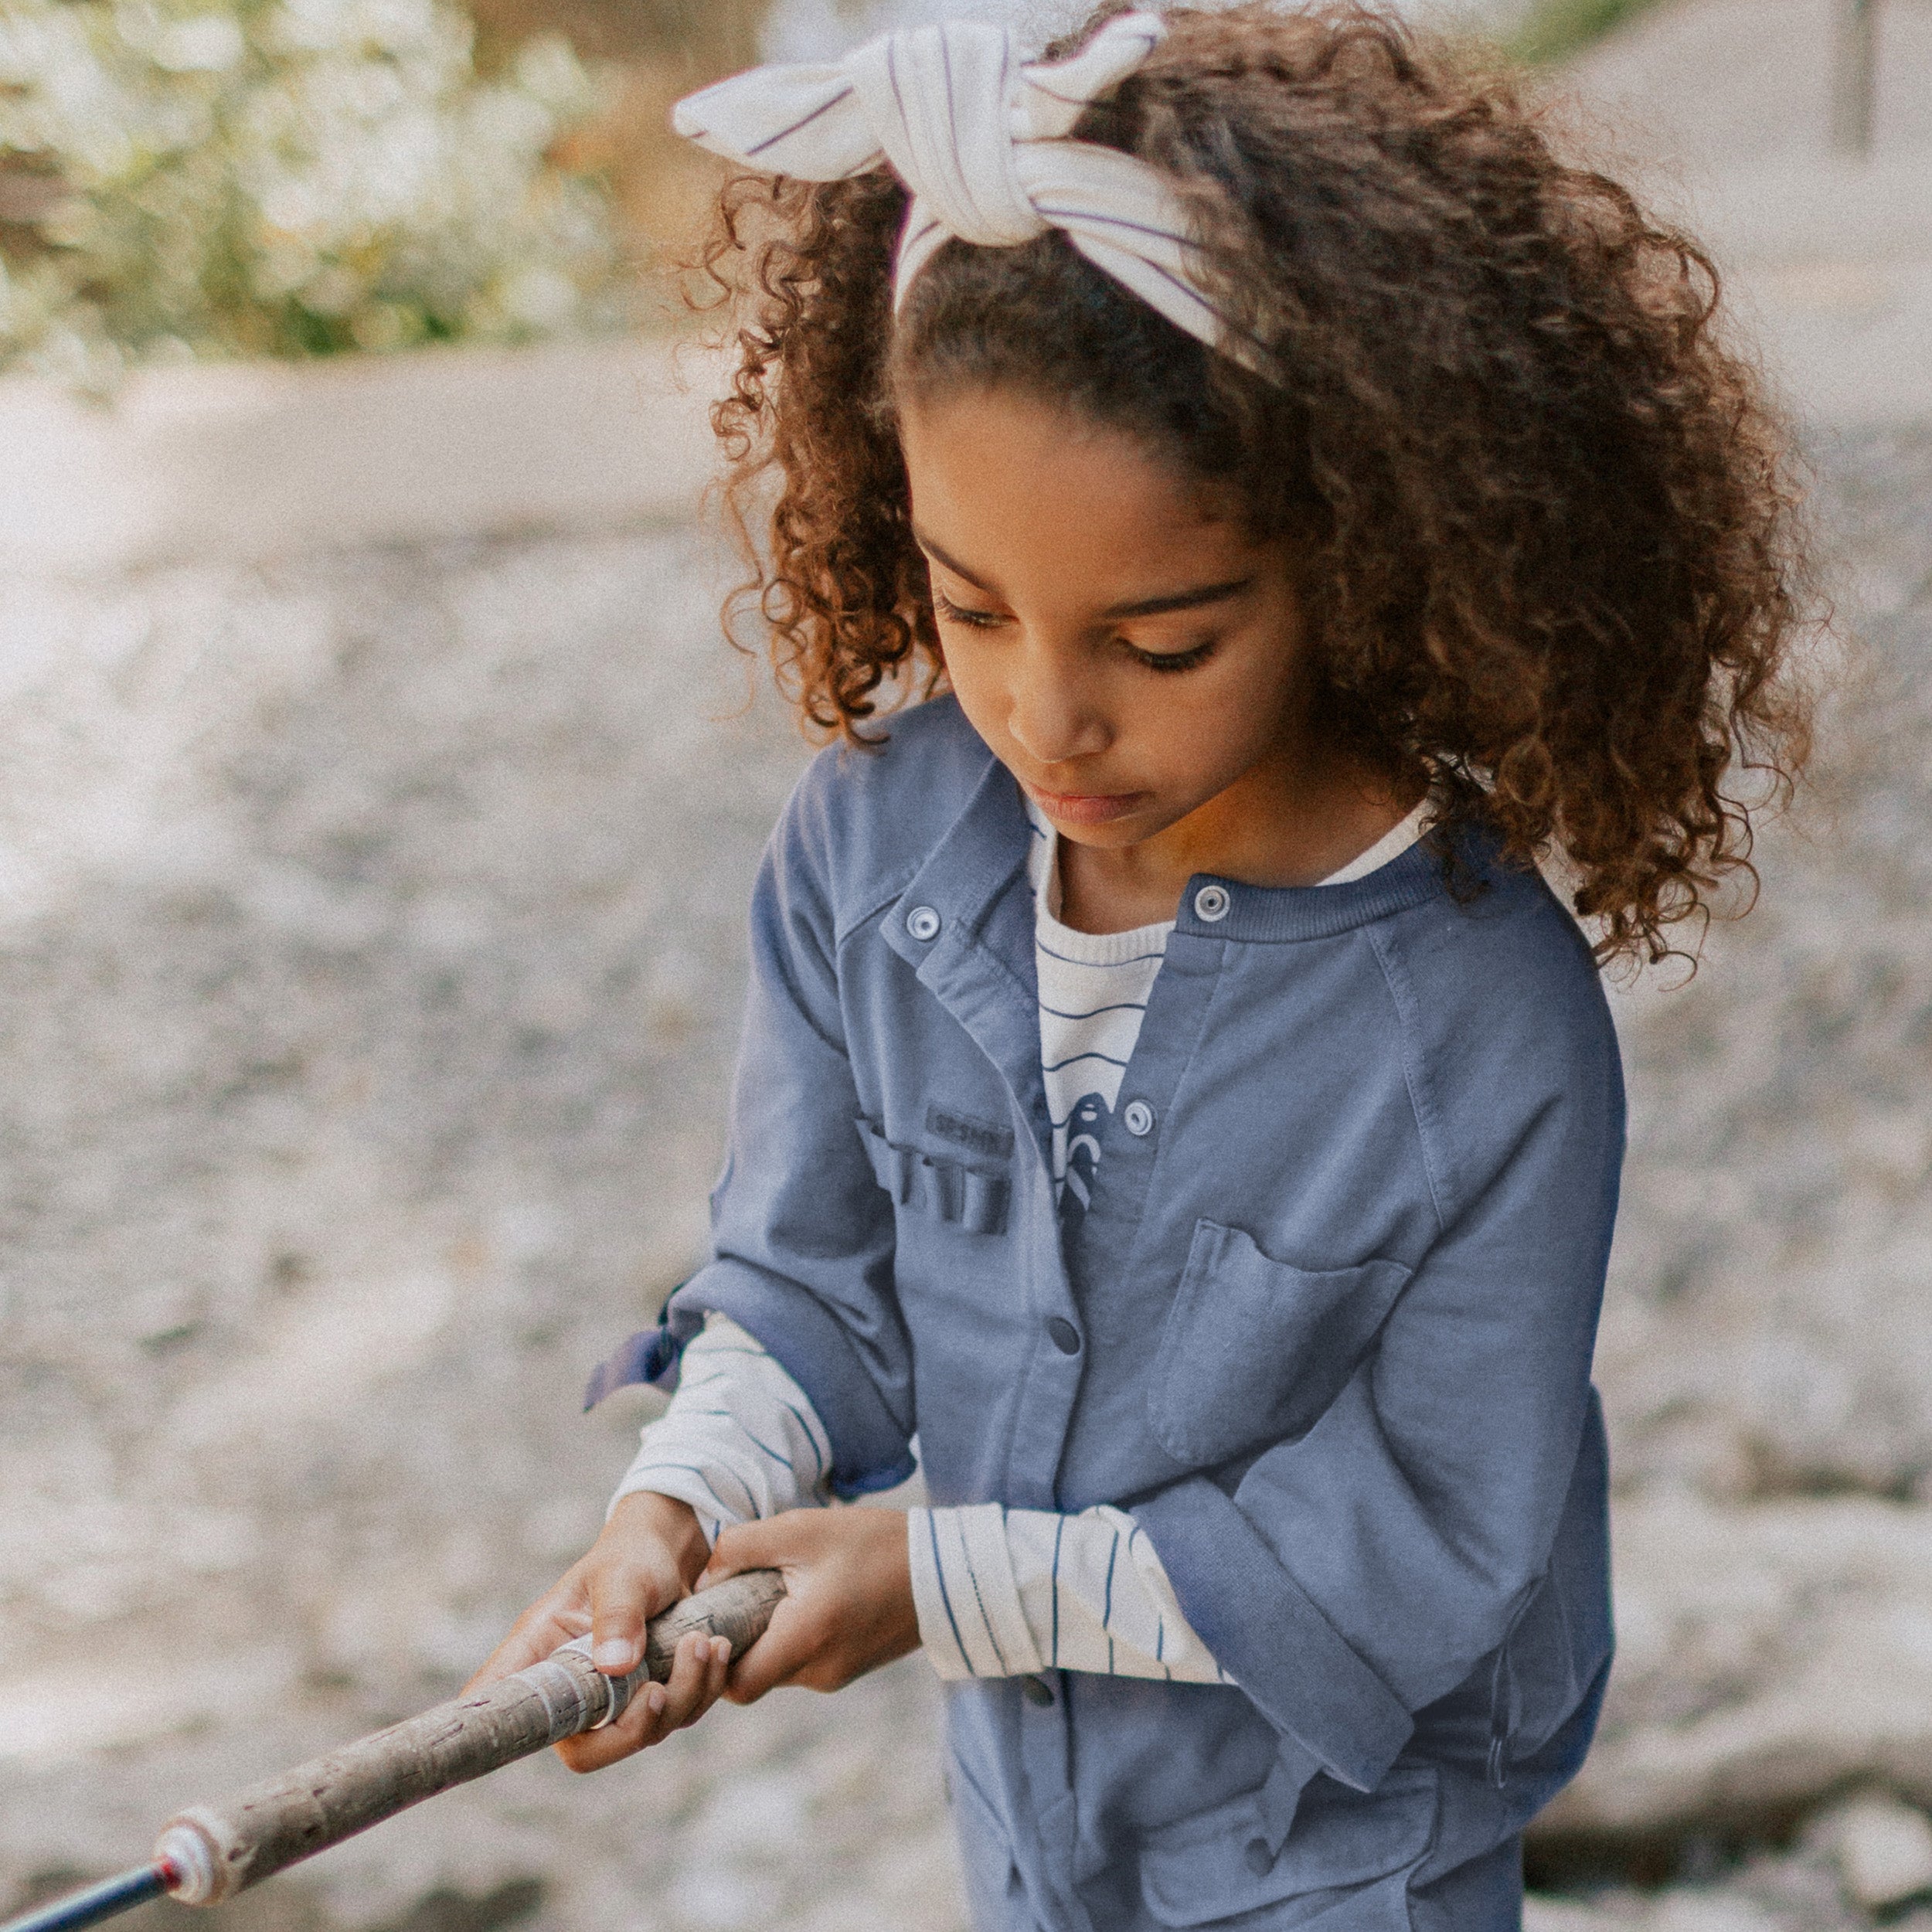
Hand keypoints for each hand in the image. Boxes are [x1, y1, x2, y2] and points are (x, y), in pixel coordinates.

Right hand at [462, 1491, 732, 1770]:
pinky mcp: (652, 1697)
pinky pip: (680, 1715)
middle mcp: (571, 1687)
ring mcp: (613, 1699)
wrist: (672, 1549)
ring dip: (684, 1695)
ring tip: (703, 1642)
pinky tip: (716, 1647)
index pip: (499, 1706)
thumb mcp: (622, 1574)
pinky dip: (703, 1688)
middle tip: (660, 1689)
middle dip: (634, 1728)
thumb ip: (617, 1615)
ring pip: (645, 1734)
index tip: (521, 1735)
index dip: (498, 1734)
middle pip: (585, 1751)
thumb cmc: (632, 1554)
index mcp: (539, 1652)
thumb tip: (613, 1667)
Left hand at [701, 1506, 919, 1702]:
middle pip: (755, 1676)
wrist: (949, 1571)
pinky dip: (796, 1635)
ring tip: (780, 1586)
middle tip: (740, 1593)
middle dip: (740, 1640)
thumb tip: (703, 1576)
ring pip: (780, 1667)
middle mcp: (819, 1671)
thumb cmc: (874, 1544)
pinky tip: (808, 1595)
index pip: (734, 1684)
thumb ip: (741, 1547)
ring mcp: (838, 1675)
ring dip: (770, 1635)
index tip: (712, 1618)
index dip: (712, 1658)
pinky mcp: (852, 1667)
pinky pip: (806, 1661)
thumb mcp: (802, 1529)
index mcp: (804, 1640)